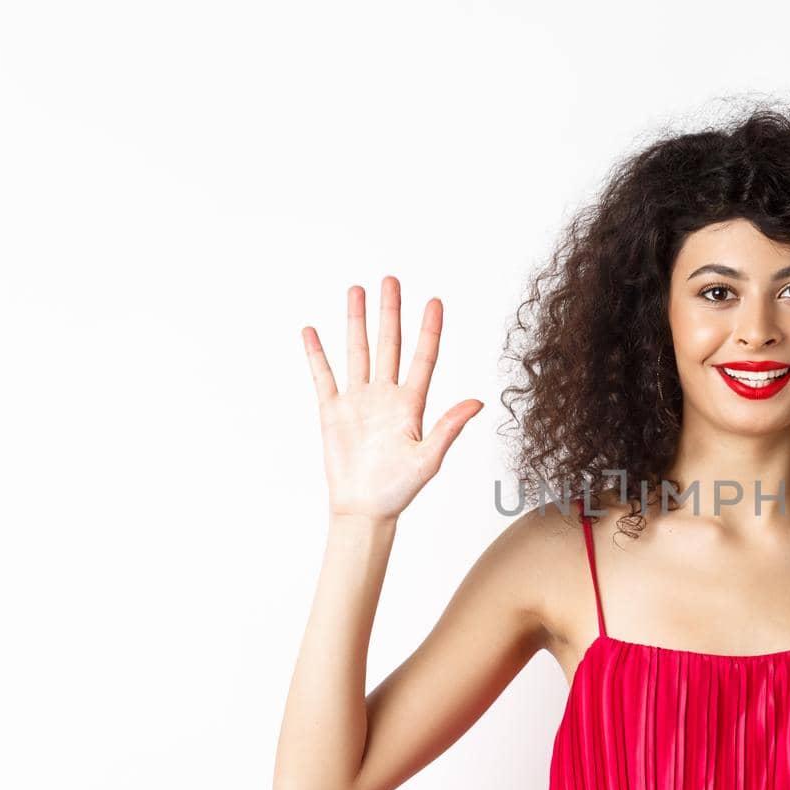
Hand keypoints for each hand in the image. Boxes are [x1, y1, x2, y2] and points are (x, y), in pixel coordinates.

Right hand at [301, 276, 482, 520]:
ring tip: (356, 291)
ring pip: (357, 352)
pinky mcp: (333, 411)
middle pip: (389, 344)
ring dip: (356, 322)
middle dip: (390, 312)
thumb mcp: (429, 458)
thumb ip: (449, 427)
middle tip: (391, 280)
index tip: (435, 302)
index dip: (429, 330)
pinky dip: (317, 354)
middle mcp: (385, 396)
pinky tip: (312, 331)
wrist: (364, 509)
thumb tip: (477, 402)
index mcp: (412, 404)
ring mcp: (358, 401)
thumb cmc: (399, 489)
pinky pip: (324, 376)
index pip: (423, 357)